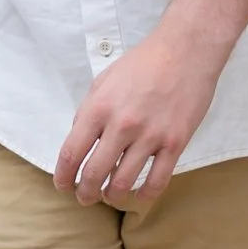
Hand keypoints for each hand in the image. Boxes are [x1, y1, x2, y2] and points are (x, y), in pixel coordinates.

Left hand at [52, 0, 247, 205]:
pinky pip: (158, 180)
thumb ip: (89, 111)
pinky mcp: (175, 142)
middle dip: (85, 193)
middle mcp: (121, 124)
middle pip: (94, 174)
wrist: (185, 51)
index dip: (63, 177)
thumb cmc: (143, 63)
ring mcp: (150, 135)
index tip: (63, 185)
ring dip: (112, 196)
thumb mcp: (103, 81)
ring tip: (110, 196)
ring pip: (124, 183)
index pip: (71, 153)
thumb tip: (79, 140)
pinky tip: (140, 195)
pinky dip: (145, 194)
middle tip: (85, 197)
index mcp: (98, 108)